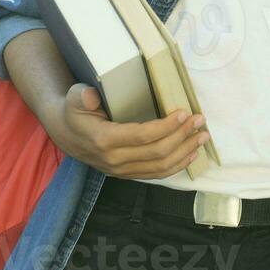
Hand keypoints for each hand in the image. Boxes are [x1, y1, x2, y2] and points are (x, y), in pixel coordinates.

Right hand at [47, 82, 209, 178]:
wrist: (67, 134)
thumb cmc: (75, 111)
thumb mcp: (74, 98)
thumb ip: (82, 96)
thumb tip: (92, 95)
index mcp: (103, 140)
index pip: (142, 136)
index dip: (166, 126)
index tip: (184, 113)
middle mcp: (114, 160)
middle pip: (157, 152)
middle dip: (182, 137)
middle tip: (200, 121)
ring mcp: (121, 171)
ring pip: (160, 167)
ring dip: (185, 152)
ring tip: (202, 137)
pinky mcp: (127, 174)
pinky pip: (156, 174)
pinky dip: (177, 165)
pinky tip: (191, 154)